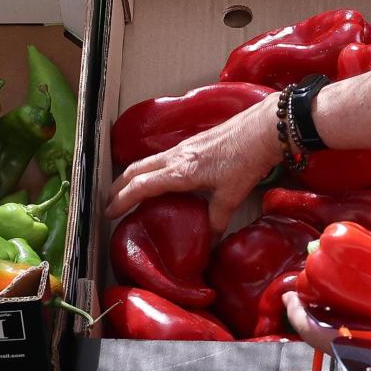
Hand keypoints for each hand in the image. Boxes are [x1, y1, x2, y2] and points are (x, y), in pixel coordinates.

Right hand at [106, 94, 283, 231]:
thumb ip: (215, 220)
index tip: (108, 213)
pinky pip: (160, 158)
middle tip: (108, 204)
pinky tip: (157, 179)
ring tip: (125, 192)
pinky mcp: (192, 143)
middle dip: (117, 187)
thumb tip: (207, 242)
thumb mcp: (231, 196)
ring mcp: (183, 148)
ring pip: (146, 161)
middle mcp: (176, 156)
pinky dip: (149, 170)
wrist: (262, 128)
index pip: (140, 186)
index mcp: (180, 171)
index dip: (120, 200)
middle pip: (135, 170)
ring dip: (131, 176)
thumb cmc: (247, 159)